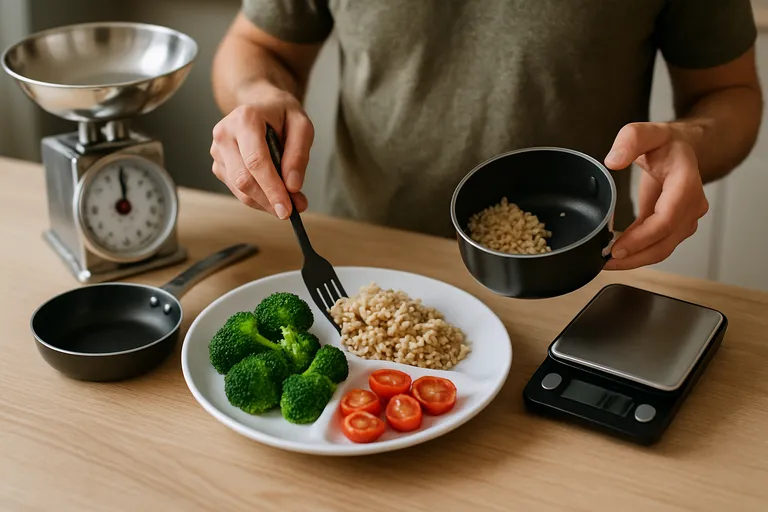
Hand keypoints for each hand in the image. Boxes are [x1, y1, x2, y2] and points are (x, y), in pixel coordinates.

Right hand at [210, 82, 313, 217]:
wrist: (261, 105)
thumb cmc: (282, 114)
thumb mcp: (302, 126)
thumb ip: (299, 155)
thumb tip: (292, 186)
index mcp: (244, 119)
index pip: (256, 161)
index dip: (272, 188)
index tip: (287, 210)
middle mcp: (224, 133)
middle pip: (244, 179)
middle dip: (269, 200)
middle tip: (293, 210)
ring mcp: (217, 151)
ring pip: (239, 190)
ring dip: (265, 202)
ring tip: (288, 202)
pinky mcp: (219, 165)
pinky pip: (237, 191)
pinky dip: (257, 198)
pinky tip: (272, 192)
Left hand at [603, 122, 708, 269]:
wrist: (683, 148)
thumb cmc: (665, 142)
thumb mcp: (645, 131)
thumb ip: (630, 140)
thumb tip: (613, 161)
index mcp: (685, 182)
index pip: (667, 218)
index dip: (643, 238)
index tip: (618, 248)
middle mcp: (692, 204)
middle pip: (666, 241)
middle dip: (636, 256)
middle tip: (607, 261)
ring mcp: (686, 217)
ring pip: (664, 248)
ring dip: (637, 259)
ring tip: (608, 262)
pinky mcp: (675, 225)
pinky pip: (658, 245)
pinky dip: (639, 253)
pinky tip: (618, 255)